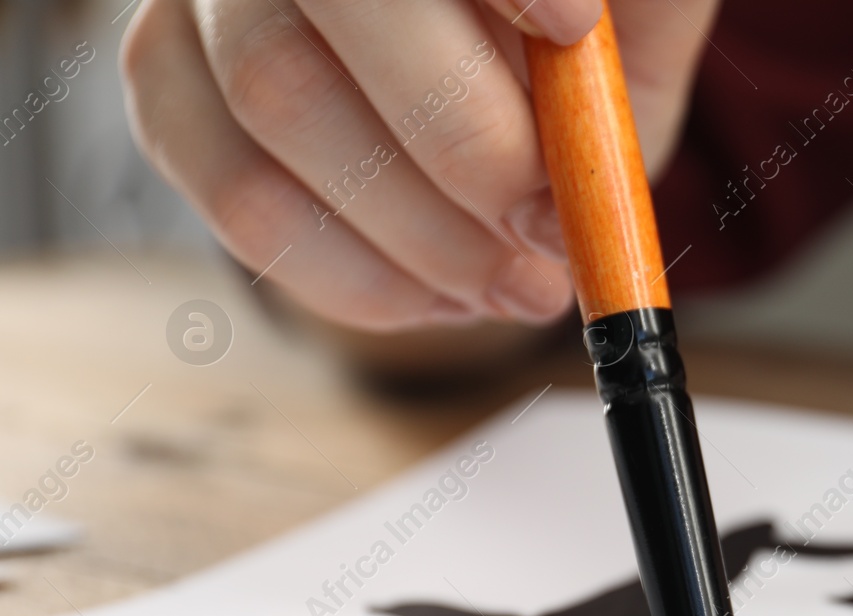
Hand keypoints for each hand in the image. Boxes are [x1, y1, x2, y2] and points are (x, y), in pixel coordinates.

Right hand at [121, 0, 715, 332]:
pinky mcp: (164, 75)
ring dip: (420, 234)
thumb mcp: (634, 20)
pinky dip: (354, 276)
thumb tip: (592, 136)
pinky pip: (235, 190)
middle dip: (468, 144)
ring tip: (519, 286)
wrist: (485, 54)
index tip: (571, 27)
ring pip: (276, 101)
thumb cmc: (572, 28)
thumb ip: (627, 46)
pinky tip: (444, 296)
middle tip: (553, 232)